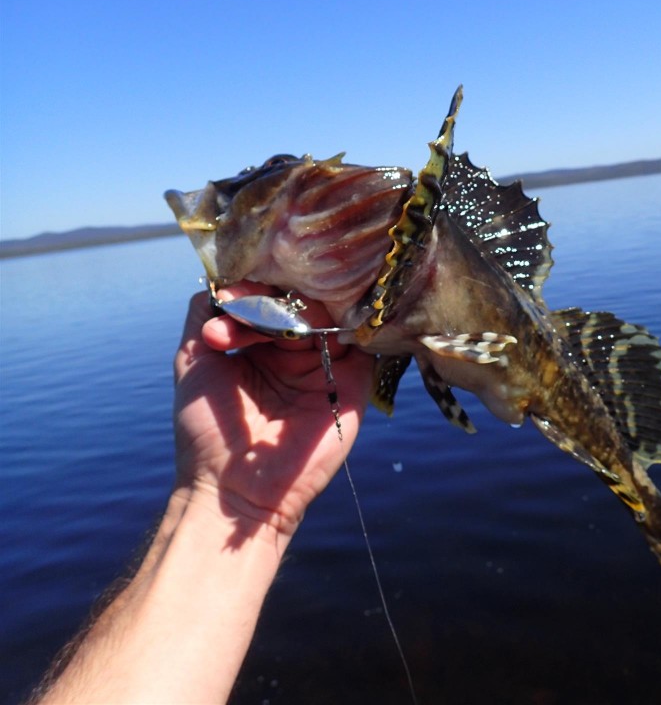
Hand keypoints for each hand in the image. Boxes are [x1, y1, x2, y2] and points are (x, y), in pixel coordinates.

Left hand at [172, 283, 373, 543]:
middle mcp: (297, 350)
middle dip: (276, 300)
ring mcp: (329, 364)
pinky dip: (350, 324)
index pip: (268, 296)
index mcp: (261, 343)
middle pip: (303, 299)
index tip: (230, 298)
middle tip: (248, 314)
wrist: (236, 489)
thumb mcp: (193, 360)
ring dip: (306, 311)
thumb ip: (204, 312)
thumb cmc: (207, 430)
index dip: (253, 289)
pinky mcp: (355, 382)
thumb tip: (221, 274)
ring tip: (278, 329)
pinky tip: (322, 323)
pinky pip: (364, 341)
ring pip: (332, 313)